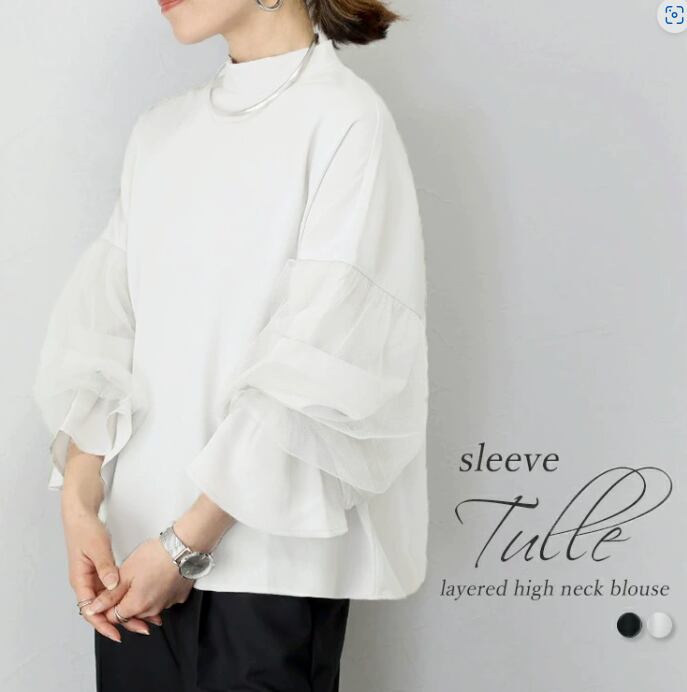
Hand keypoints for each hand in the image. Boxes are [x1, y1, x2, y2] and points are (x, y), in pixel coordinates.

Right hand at [63, 508, 159, 642]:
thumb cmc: (85, 531)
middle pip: (102, 610)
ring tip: (146, 617)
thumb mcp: (97, 548)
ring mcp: (94, 579)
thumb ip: (105, 567)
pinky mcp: (101, 573)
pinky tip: (137, 600)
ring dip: (125, 609)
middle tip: (141, 627)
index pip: (90, 611)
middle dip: (120, 621)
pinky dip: (124, 596)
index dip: (104, 624)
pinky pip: (112, 590)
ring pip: (109, 601)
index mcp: (80, 580)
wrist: (81, 518)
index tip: (117, 633)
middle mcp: (86, 583)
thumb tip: (112, 585)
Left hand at [83, 536, 193, 626]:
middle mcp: (152, 610)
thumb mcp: (125, 573)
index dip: (107, 606)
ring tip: (143, 577)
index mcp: (136, 605)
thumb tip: (94, 608)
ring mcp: (167, 604)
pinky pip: (162, 600)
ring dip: (141, 597)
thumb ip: (109, 595)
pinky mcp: (178, 597)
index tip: (108, 594)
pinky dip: (157, 593)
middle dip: (124, 602)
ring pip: (147, 608)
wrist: (184, 547)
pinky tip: (157, 578)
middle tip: (127, 581)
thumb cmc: (156, 555)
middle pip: (130, 614)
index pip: (113, 618)